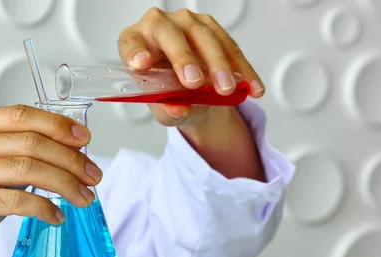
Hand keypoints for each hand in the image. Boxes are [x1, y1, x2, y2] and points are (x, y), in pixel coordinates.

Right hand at [0, 105, 102, 256]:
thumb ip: (15, 151)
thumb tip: (70, 149)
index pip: (21, 115)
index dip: (58, 125)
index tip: (84, 140)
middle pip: (31, 142)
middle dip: (71, 159)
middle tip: (93, 176)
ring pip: (28, 169)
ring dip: (65, 184)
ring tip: (84, 198)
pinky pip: (17, 200)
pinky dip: (45, 208)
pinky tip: (57, 216)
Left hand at [118, 8, 264, 129]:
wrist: (192, 95)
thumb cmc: (168, 95)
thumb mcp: (164, 110)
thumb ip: (167, 110)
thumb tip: (176, 109)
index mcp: (135, 43)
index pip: (130, 43)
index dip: (134, 52)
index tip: (141, 64)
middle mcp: (158, 26)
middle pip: (171, 35)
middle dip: (185, 58)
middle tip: (194, 83)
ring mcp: (186, 23)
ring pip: (205, 37)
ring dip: (218, 64)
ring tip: (227, 89)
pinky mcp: (211, 27)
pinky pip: (229, 45)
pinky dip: (241, 68)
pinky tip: (250, 86)